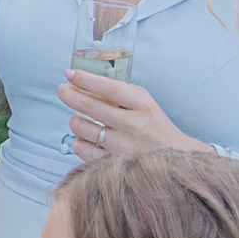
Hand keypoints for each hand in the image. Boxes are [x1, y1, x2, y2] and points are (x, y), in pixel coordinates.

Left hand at [60, 70, 202, 161]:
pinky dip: (80, 140)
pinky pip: (80, 147)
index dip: (85, 79)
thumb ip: (118, 90)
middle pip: (88, 106)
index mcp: (142, 106)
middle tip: (63, 89)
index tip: (70, 74)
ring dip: (76, 119)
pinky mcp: (111, 164)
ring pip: (80, 126)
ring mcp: (121, 147)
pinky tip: (90, 138)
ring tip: (83, 119)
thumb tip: (81, 80)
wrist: (175, 159)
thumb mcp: (143, 102)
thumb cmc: (152, 125)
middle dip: (68, 94)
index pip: (109, 88)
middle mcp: (132, 126)